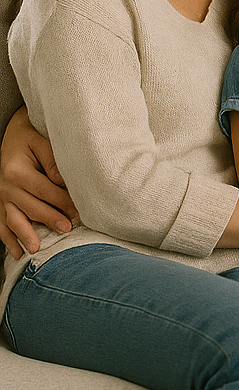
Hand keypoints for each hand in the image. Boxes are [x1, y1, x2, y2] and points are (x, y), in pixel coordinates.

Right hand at [1, 107, 78, 257]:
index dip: (63, 202)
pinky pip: (1, 225)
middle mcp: (6, 187)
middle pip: (31, 207)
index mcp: (18, 172)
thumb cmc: (29, 139)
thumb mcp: (41, 142)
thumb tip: (63, 180)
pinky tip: (16, 252)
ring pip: (14, 220)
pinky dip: (8, 240)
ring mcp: (0, 198)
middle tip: (67, 229)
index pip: (45, 191)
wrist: (9, 136)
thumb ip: (52, 160)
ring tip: (37, 249)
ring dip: (26, 235)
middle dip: (50, 220)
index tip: (78, 212)